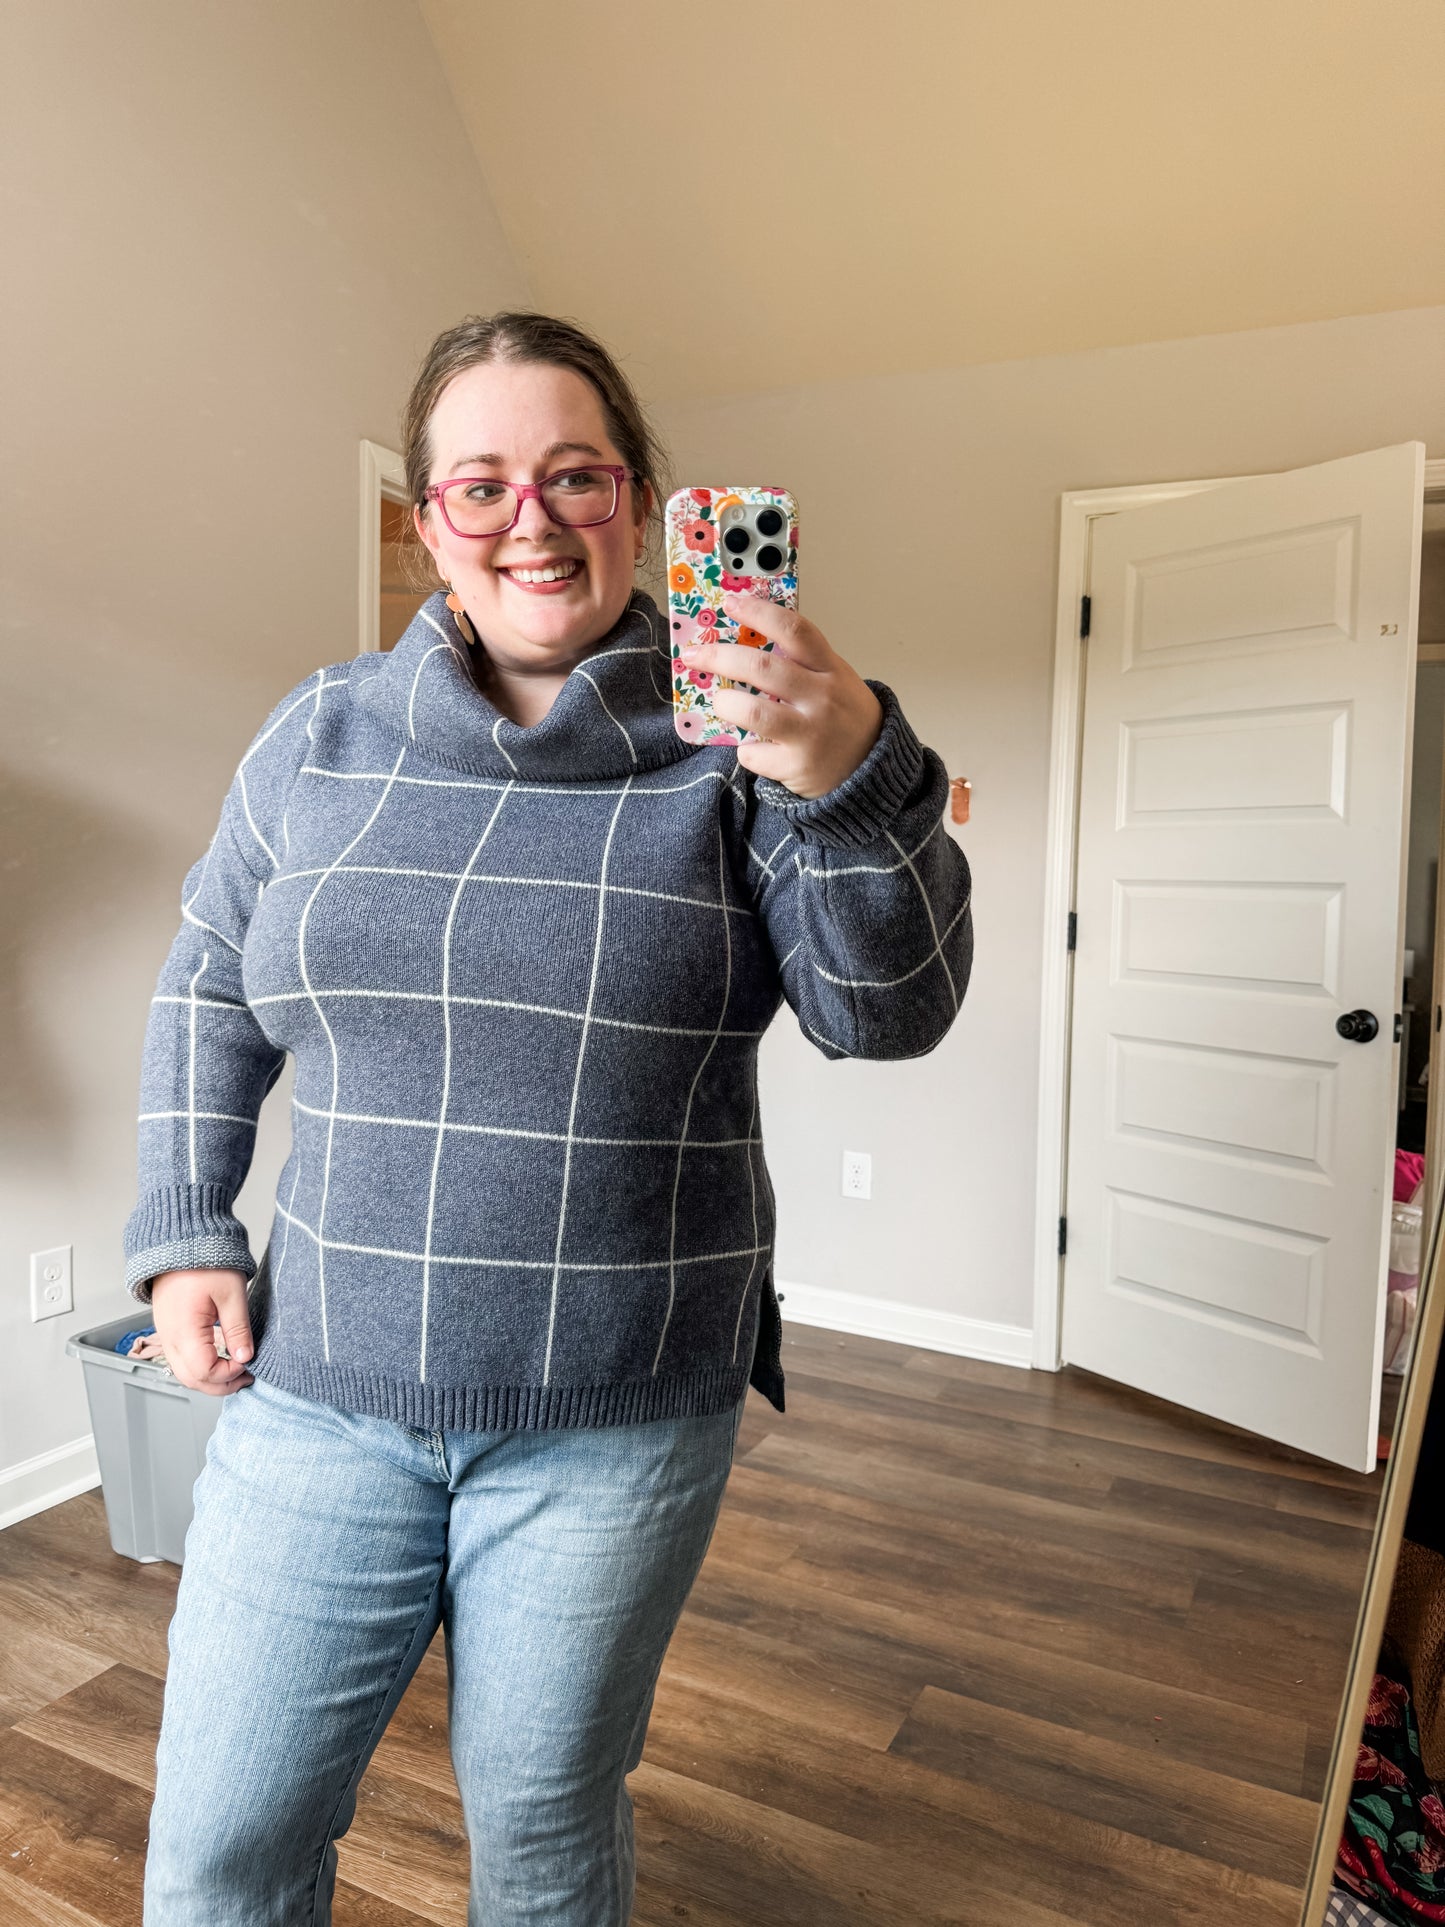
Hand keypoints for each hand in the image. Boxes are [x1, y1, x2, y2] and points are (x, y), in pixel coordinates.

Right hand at [148, 1268, 254, 1395]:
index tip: (248, 1365)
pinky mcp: (169, 1328)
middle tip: (246, 1378)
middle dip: (220, 1384)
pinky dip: (200, 1365)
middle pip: (191, 1379)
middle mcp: (170, 1337)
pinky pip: (181, 1358)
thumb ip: (238, 1329)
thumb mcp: (231, 1294)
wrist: (179, 1240)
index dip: (228, 1375)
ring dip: (209, 1377)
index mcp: (184, 1330)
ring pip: (184, 1372)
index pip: (204, 1372)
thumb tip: (245, 1357)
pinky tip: (220, 1357)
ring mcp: (166, 1333)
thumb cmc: (205, 1260)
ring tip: (236, 1370)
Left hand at [677, 591, 883, 797]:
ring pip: (754, 712)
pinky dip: (745, 749)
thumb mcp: (835, 679)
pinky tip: (752, 746)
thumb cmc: (845, 717)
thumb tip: (745, 643)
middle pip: (763, 667)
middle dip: (720, 657)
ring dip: (726, 704)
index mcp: (830, 669)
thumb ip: (801, 662)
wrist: (874, 767)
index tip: (731, 603)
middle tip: (696, 655)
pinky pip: (754, 753)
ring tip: (720, 702)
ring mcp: (810, 733)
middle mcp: (821, 697)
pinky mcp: (797, 765)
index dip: (759, 612)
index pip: (794, 630)